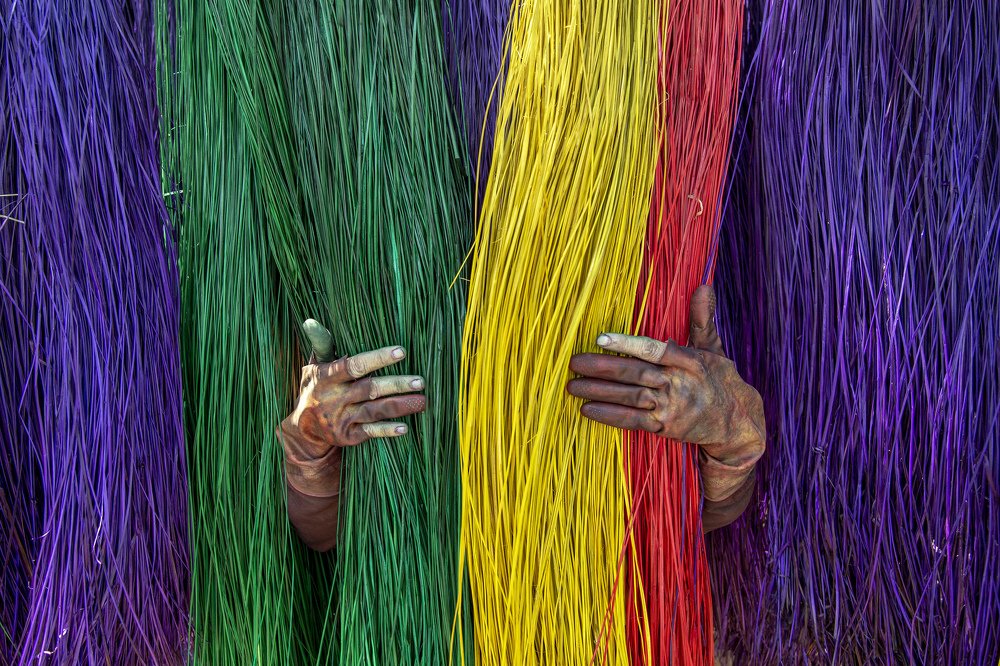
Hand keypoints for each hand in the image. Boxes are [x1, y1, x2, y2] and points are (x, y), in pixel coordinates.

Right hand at [281, 319, 425, 460]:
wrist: (303, 429)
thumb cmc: (315, 389)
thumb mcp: (314, 367)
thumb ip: (321, 345)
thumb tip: (311, 321)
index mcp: (327, 377)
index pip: (354, 366)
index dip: (378, 359)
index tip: (401, 351)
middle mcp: (334, 399)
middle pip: (370, 389)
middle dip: (396, 385)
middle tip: (421, 381)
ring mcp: (341, 419)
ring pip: (374, 411)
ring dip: (399, 406)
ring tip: (422, 401)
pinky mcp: (348, 436)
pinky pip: (370, 432)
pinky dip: (386, 430)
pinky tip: (404, 427)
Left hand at [566, 285, 763, 501]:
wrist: (736, 423)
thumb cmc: (720, 380)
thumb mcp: (714, 347)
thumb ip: (702, 319)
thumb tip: (704, 286)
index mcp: (689, 361)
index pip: (654, 350)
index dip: (628, 344)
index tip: (601, 338)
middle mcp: (679, 384)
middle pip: (636, 374)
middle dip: (603, 368)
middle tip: (574, 363)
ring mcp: (672, 407)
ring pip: (631, 398)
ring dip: (600, 392)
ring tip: (573, 385)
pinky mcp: (666, 428)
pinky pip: (633, 421)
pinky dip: (610, 416)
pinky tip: (588, 409)